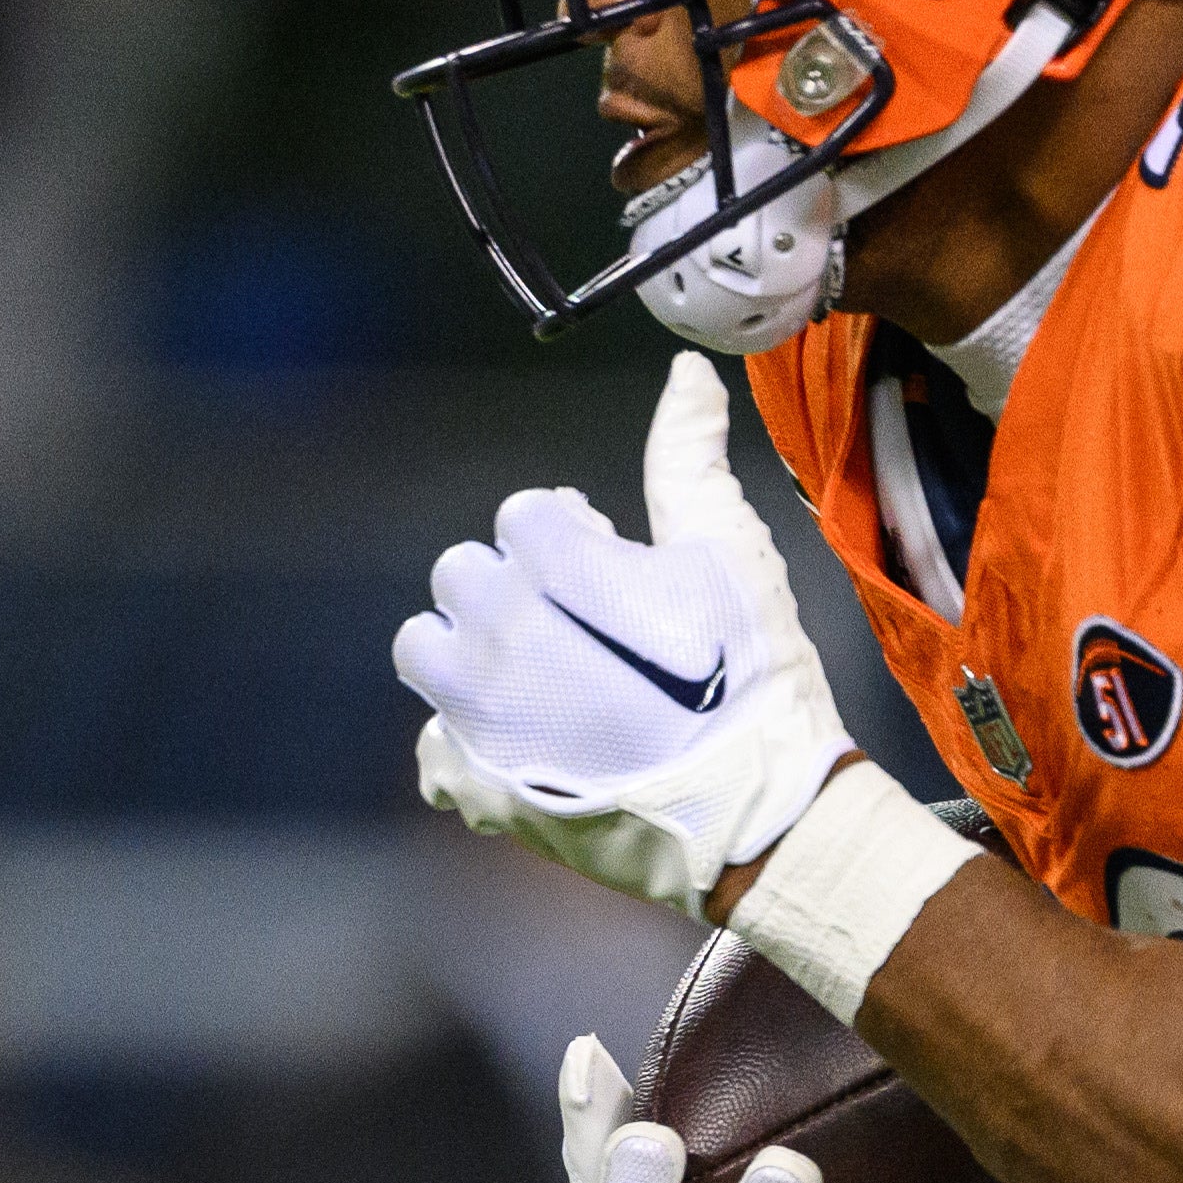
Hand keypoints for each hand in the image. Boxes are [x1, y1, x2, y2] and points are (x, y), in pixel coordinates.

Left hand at [397, 354, 853, 916]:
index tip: (614, 571)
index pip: (523, 516)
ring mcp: (475, 711)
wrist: (756, 811)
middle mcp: (493, 629)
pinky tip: (531, 752)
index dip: (573, 539)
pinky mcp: (474, 782)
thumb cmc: (749, 676)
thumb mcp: (731, 552)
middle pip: (463, 575)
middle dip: (514, 589)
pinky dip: (471, 747)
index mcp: (547, 562)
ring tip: (539, 685)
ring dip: (470, 657)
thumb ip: (688, 457)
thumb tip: (685, 371)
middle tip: (580, 628)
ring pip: (427, 651)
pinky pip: (435, 747)